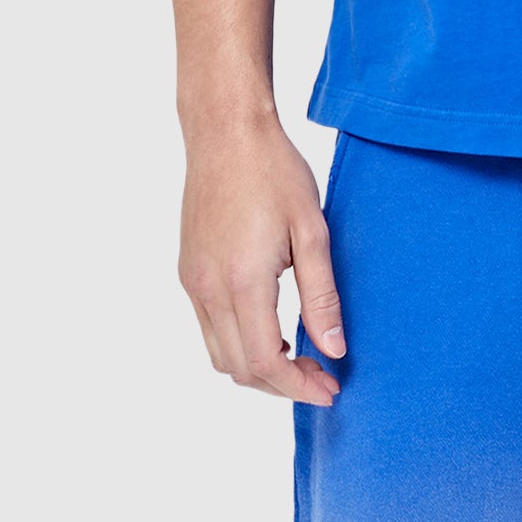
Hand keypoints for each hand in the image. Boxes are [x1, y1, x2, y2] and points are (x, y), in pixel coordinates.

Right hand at [178, 113, 345, 400]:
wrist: (225, 133)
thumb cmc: (274, 173)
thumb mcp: (313, 232)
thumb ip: (322, 296)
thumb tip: (333, 349)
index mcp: (242, 281)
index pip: (264, 362)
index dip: (298, 387)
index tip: (330, 389)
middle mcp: (207, 288)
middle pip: (240, 368)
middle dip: (282, 385)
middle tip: (322, 377)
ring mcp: (192, 282)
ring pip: (220, 355)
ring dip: (259, 369)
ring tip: (300, 359)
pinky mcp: (188, 272)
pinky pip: (209, 329)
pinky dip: (240, 345)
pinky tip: (272, 331)